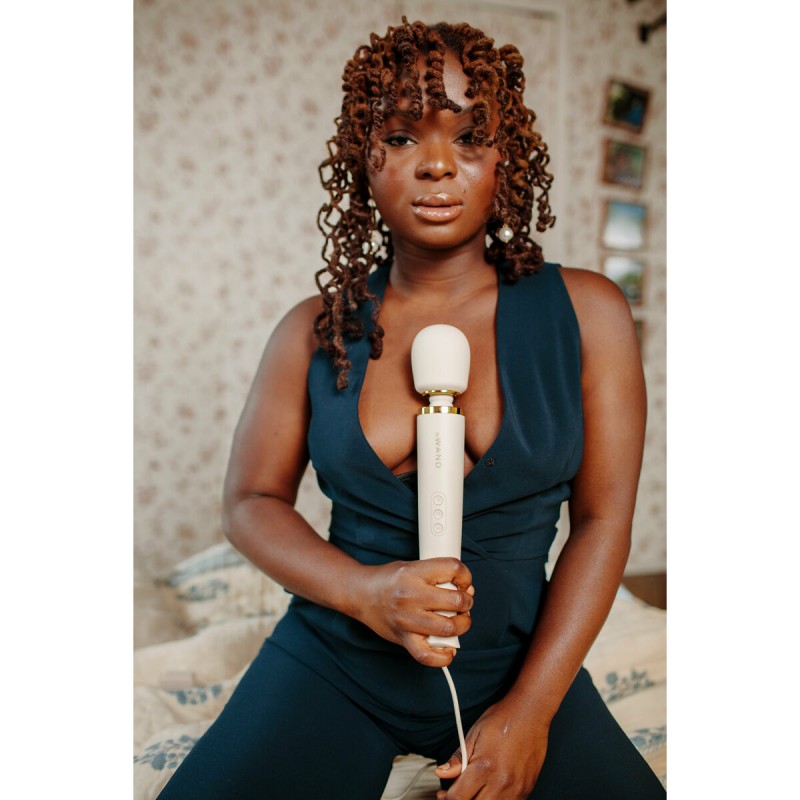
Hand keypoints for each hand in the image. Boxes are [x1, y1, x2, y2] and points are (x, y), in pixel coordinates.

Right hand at [357, 558, 473, 666]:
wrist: (360, 594)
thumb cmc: (388, 580)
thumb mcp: (411, 566)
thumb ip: (437, 576)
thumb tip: (466, 590)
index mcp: (413, 572)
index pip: (453, 569)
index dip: (466, 576)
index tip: (464, 582)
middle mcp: (410, 596)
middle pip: (456, 601)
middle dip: (467, 602)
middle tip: (463, 602)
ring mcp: (407, 619)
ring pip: (448, 628)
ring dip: (461, 625)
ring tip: (458, 621)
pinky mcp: (403, 639)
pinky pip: (428, 655)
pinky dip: (444, 656)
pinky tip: (448, 648)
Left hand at [435, 699, 549, 798]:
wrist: (530, 713)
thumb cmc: (502, 719)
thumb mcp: (474, 734)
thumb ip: (458, 759)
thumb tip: (442, 773)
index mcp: (484, 767)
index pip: (458, 797)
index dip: (447, 798)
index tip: (443, 795)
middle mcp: (501, 782)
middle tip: (456, 793)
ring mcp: (516, 789)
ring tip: (474, 791)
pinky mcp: (526, 790)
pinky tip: (490, 790)